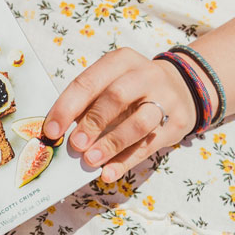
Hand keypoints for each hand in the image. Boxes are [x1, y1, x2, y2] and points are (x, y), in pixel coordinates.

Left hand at [43, 48, 197, 182]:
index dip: (67, 108)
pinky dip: (126, 161)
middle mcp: (146, 75)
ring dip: (111, 144)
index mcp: (121, 61)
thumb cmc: (132, 87)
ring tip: (90, 160)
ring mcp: (166, 99)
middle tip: (75, 144)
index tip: (51, 131)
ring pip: (139, 123)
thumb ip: (87, 103)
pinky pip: (150, 145)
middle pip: (116, 98)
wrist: (183, 85)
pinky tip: (108, 173)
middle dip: (92, 123)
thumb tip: (57, 134)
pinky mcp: (178, 123)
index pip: (89, 82)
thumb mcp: (111, 82)